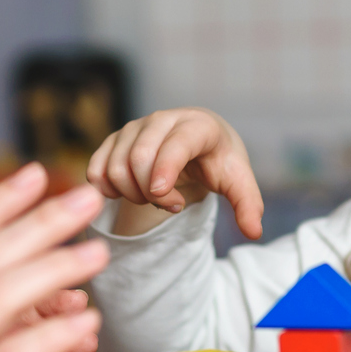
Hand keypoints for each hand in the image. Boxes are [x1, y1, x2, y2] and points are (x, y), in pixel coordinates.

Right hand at [87, 107, 264, 239]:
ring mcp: (134, 128)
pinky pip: (96, 169)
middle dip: (152, 193)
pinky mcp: (114, 140)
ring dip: (132, 194)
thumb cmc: (219, 161)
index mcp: (197, 125)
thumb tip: (254, 232)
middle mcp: (162, 120)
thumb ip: (248, 205)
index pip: (177, 143)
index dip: (167, 169)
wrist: (198, 144)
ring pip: (116, 166)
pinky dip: (107, 189)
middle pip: (140, 158)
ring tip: (156, 198)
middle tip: (173, 205)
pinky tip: (129, 194)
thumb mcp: (238, 181)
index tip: (165, 197)